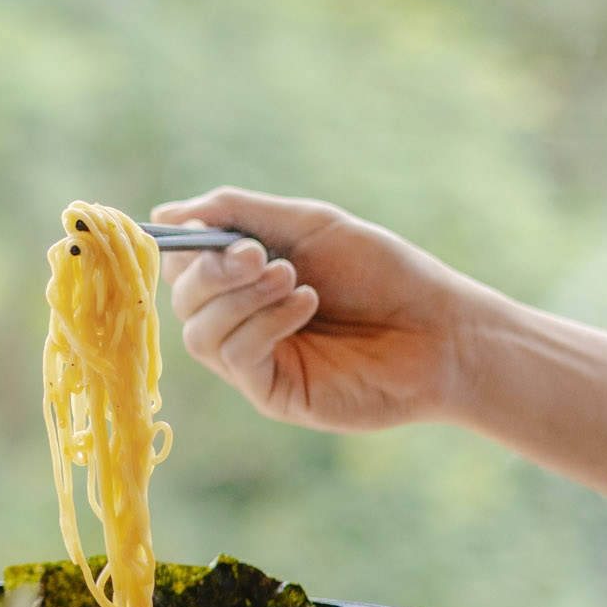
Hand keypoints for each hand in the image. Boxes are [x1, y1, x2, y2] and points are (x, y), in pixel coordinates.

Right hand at [150, 188, 482, 432]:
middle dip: (212, 272)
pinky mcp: (273, 393)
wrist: (442, 327)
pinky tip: (306, 304)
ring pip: (199, 333)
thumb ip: (240, 213)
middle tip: (258, 255)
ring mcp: (254, 361)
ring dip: (239, 298)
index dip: (183, 246)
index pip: (181, 267)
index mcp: (242, 281)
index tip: (203, 226)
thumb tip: (164, 214)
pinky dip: (264, 323)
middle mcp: (239, 322)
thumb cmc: (383, 272)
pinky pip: (238, 357)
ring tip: (293, 278)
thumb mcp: (310, 225)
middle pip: (182, 301)